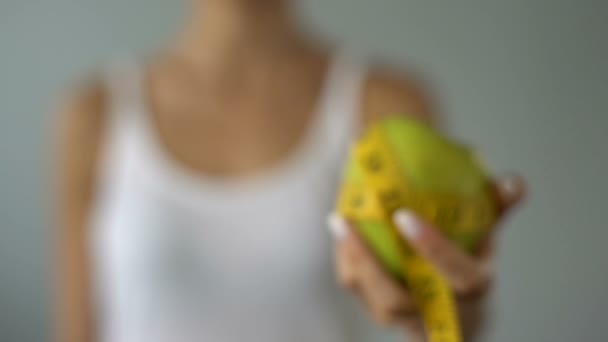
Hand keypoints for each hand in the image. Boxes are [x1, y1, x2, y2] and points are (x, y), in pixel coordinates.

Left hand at [328, 174, 525, 340]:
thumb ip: (496, 207)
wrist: (454, 307)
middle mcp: (437, 312)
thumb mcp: (485, 233)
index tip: (404, 215)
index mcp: (471, 288)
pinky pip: (360, 291)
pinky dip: (348, 260)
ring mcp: (406, 319)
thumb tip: (513, 183)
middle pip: (398, 302)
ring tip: (339, 220)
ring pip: (373, 300)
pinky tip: (340, 227)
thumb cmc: (468, 258)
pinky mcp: (382, 313)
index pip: (458, 276)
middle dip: (371, 264)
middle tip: (349, 219)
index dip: (433, 249)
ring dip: (353, 260)